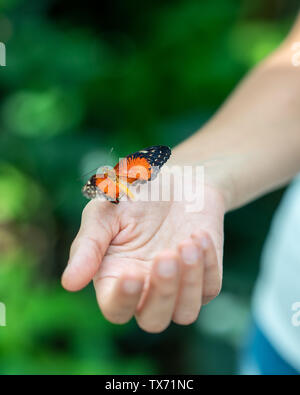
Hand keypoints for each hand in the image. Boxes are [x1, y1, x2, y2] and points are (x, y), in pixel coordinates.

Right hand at [62, 178, 224, 332]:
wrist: (178, 181)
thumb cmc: (136, 197)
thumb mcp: (105, 213)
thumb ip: (88, 246)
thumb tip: (69, 283)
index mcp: (116, 277)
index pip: (116, 309)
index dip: (123, 299)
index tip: (132, 274)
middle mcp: (147, 289)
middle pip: (153, 320)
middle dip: (162, 292)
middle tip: (166, 255)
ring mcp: (178, 286)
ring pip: (185, 313)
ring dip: (189, 282)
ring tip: (187, 243)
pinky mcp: (205, 277)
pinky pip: (210, 288)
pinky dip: (208, 265)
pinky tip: (199, 236)